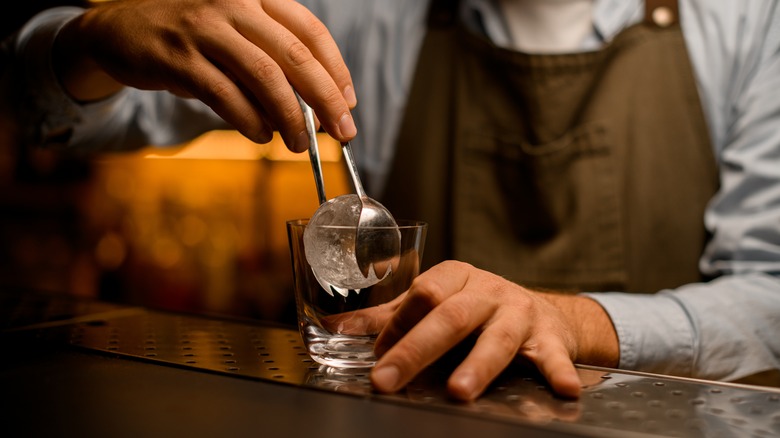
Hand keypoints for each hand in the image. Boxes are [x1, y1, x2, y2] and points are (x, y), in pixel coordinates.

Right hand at [54, 0, 355, 150]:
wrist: (120, 30)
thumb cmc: (193, 38)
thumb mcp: (237, 36)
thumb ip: (273, 63)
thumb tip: (317, 109)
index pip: (310, 31)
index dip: (336, 70)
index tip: (349, 103)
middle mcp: (234, 4)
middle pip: (295, 55)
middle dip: (326, 99)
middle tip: (342, 131)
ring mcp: (205, 28)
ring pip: (264, 77)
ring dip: (290, 117)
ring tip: (299, 143)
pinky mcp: (178, 58)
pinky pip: (226, 96)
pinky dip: (250, 121)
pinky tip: (261, 136)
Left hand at [370, 261, 618, 400]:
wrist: (543, 313)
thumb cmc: (478, 309)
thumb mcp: (436, 304)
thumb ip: (390, 317)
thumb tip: (338, 327)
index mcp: (455, 277)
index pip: (422, 295)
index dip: (398, 326)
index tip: (379, 357)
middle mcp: (487, 291)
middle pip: (449, 317)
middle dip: (416, 349)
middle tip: (388, 378)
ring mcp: (519, 313)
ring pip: (495, 338)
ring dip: (477, 365)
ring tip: (460, 390)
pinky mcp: (550, 337)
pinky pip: (553, 355)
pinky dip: (559, 371)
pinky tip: (564, 389)